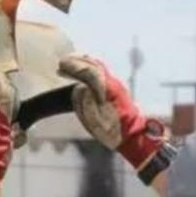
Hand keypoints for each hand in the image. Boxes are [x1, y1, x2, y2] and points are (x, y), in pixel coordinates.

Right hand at [58, 54, 166, 168]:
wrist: (133, 135)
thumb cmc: (114, 132)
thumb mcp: (97, 124)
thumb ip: (86, 105)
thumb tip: (80, 88)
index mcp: (109, 91)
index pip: (91, 72)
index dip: (75, 67)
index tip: (61, 66)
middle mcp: (114, 84)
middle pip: (95, 65)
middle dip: (77, 61)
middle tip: (61, 63)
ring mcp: (116, 84)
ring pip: (99, 66)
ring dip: (83, 63)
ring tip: (68, 63)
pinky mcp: (115, 88)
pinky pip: (100, 71)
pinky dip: (88, 67)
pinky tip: (80, 72)